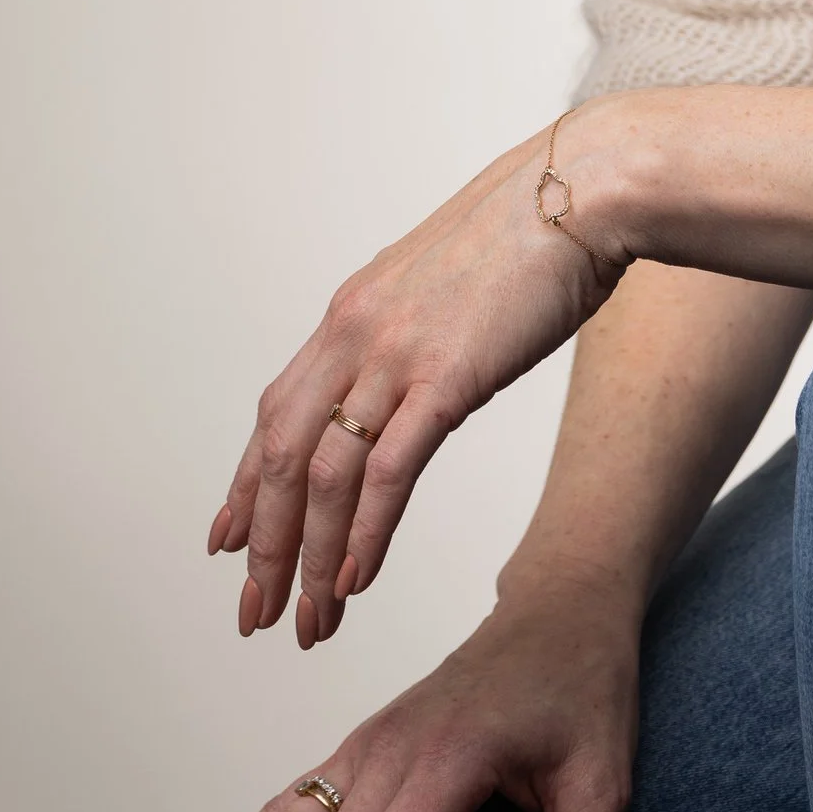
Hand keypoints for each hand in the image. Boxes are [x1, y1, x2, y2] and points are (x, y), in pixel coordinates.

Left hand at [211, 115, 631, 642]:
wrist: (584, 188)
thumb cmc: (534, 231)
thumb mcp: (447, 282)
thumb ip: (416, 329)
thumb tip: (419, 367)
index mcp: (351, 314)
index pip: (275, 414)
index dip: (245, 486)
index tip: (228, 542)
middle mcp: (355, 335)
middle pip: (279, 456)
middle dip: (263, 545)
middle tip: (253, 613)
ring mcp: (397, 355)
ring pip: (324, 475)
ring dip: (309, 558)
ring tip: (309, 623)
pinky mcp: (448, 376)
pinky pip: (389, 471)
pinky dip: (364, 533)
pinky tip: (355, 580)